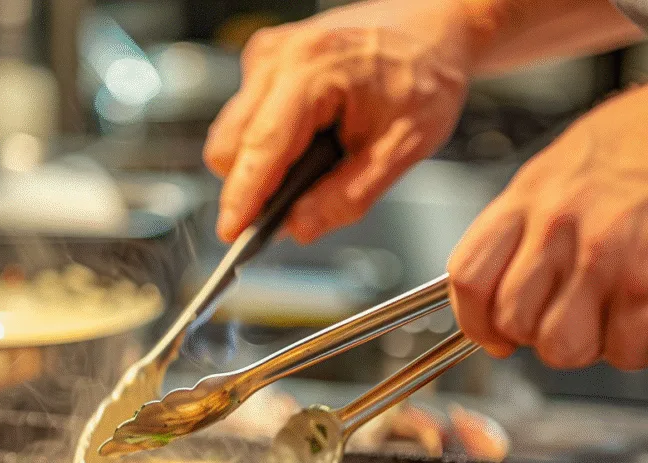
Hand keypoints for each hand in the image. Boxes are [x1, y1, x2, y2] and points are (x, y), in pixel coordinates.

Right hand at [204, 0, 473, 243]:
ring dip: (260, 164)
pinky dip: (268, 143)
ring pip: (231, 135)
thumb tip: (299, 227)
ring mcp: (266, 57)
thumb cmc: (424, 74)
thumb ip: (347, 196)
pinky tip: (308, 139)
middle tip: (292, 203)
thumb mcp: (403, 147)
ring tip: (313, 162)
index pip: (262, 147)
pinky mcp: (263, 63)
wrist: (432, 29)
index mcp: (312, 70)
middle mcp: (279, 57)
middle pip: (230, 145)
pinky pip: (243, 120)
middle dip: (252, 184)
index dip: (242, 198)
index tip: (232, 234)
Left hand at [447, 84, 647, 370]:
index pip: (469, 280)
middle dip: (538, 334)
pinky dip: (630, 345)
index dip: (476, 322)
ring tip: (605, 316)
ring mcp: (603, 251)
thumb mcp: (557, 174)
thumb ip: (522, 232)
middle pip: (513, 321)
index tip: (493, 336)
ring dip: (585, 344)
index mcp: (526, 197)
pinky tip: (639, 316)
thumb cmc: (636, 144)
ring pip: (562, 345)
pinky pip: (623, 347)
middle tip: (566, 317)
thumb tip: (497, 300)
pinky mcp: (646, 277)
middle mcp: (557, 224)